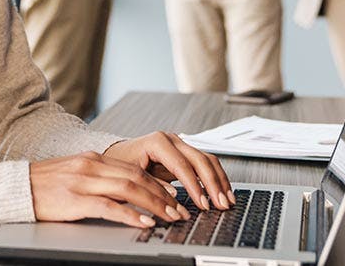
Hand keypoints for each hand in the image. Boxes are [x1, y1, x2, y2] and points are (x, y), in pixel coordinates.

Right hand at [29, 151, 187, 228]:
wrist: (15, 188)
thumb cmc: (42, 185)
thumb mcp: (73, 173)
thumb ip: (97, 177)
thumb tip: (123, 190)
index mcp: (92, 159)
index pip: (133, 169)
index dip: (157, 182)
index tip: (173, 195)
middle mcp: (91, 166)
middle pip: (137, 178)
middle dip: (162, 195)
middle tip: (179, 209)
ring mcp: (83, 182)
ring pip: (129, 190)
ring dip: (154, 204)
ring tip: (169, 217)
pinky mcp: (75, 200)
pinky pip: (109, 207)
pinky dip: (130, 214)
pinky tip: (144, 222)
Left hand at [104, 131, 234, 211]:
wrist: (118, 154)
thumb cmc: (121, 163)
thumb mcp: (131, 175)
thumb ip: (152, 185)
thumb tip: (174, 197)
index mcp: (157, 142)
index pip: (182, 165)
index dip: (195, 185)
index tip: (203, 203)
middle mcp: (172, 140)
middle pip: (200, 160)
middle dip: (213, 184)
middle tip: (220, 204)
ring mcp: (180, 145)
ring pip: (208, 160)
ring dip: (219, 181)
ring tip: (227, 200)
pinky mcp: (185, 153)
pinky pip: (205, 163)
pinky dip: (216, 178)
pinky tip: (222, 192)